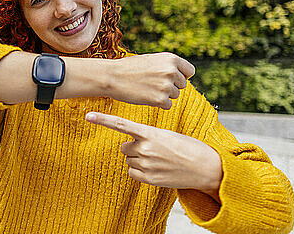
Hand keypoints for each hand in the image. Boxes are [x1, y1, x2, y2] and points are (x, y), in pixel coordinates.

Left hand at [86, 112, 222, 201]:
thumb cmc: (187, 148)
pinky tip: (156, 169)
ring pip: (129, 160)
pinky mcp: (148, 179)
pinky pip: (132, 173)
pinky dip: (140, 172)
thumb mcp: (167, 135)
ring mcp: (146, 164)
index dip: (103, 120)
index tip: (88, 115)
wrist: (204, 167)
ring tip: (159, 159)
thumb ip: (146, 137)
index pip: (121, 124)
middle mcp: (145, 148)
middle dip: (134, 147)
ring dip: (139, 160)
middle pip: (125, 146)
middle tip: (153, 149)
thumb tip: (130, 144)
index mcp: (150, 133)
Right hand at [109, 52, 194, 109]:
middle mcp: (171, 71)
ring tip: (147, 88)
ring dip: (164, 95)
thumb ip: (168, 66)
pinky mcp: (160, 99)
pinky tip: (146, 97)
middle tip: (153, 84)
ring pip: (174, 95)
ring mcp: (166, 86)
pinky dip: (158, 104)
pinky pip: (167, 105)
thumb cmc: (130, 68)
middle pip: (182, 85)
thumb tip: (182, 75)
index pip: (189, 71)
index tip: (172, 79)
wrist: (112, 76)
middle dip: (171, 86)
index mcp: (171, 59)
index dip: (182, 76)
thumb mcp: (152, 60)